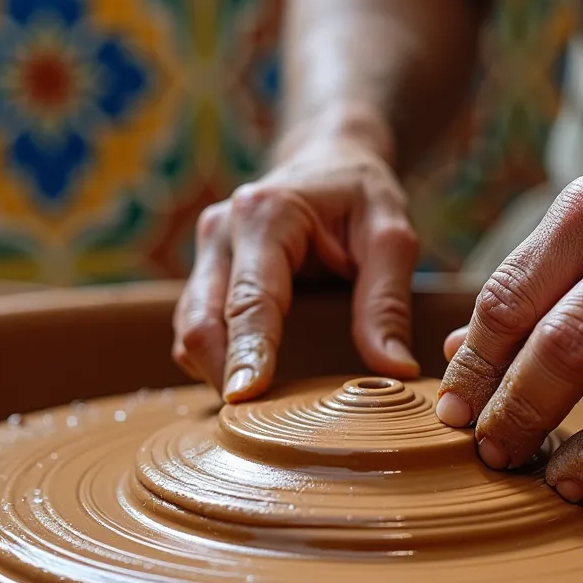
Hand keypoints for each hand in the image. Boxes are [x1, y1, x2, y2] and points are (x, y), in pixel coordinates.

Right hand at [173, 108, 419, 401]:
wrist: (331, 158)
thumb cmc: (361, 194)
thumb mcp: (391, 237)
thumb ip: (387, 302)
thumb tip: (394, 370)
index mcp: (266, 214)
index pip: (250, 299)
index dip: (247, 353)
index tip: (246, 398)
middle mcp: (222, 229)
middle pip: (201, 320)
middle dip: (221, 372)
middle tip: (253, 424)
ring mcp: (207, 250)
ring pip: (188, 327)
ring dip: (213, 370)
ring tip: (252, 413)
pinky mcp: (205, 270)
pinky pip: (195, 325)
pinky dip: (212, 358)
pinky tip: (245, 381)